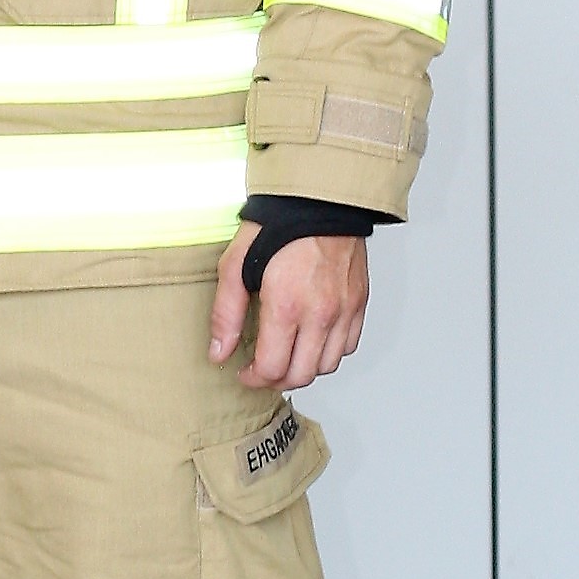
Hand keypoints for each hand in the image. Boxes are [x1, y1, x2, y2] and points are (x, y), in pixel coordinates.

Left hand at [210, 227, 367, 392]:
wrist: (319, 199)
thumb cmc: (277, 226)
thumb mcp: (235, 265)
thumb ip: (225, 313)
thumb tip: (219, 352)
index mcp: (287, 306)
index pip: (273, 369)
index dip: (254, 379)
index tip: (245, 372)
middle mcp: (320, 313)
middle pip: (301, 375)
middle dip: (276, 380)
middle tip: (262, 370)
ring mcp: (344, 310)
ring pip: (328, 366)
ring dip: (304, 368)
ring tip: (287, 355)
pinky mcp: (359, 302)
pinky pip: (348, 345)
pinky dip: (329, 351)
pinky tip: (311, 339)